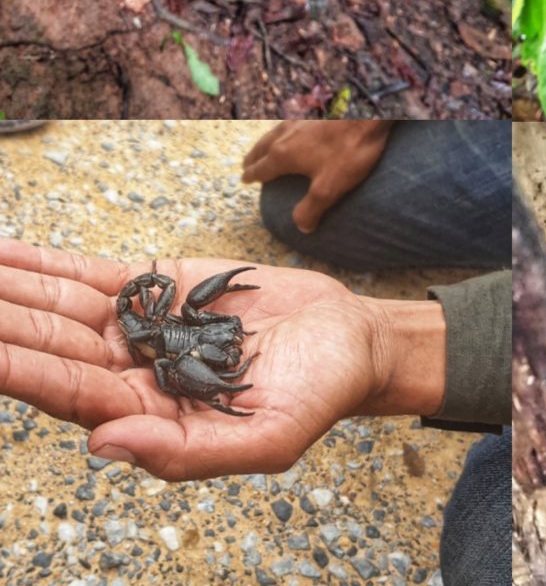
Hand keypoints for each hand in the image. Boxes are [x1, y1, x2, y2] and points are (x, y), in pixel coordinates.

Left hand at [0, 240, 444, 479]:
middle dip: (6, 323)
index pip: (70, 392)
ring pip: (64, 308)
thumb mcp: (269, 439)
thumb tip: (103, 445)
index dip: (21, 370)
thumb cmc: (319, 394)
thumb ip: (188, 451)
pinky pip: (97, 276)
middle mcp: (135, 372)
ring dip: (15, 291)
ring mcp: (146, 326)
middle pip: (54, 346)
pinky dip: (52, 265)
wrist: (350, 338)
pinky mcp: (164, 286)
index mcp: (151, 415)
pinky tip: (10, 256)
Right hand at [241, 120, 393, 232]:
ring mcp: (299, 120)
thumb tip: (302, 227)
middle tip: (246, 165)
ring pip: (274, 133)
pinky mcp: (314, 111)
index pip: (261, 168)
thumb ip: (312, 208)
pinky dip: (281, 131)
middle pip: (263, 148)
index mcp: (284, 154)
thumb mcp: (330, 187)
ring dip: (264, 143)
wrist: (369, 113)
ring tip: (263, 149)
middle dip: (253, 158)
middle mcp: (285, 134)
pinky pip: (289, 123)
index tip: (243, 180)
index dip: (251, 176)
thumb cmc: (349, 149)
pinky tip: (291, 130)